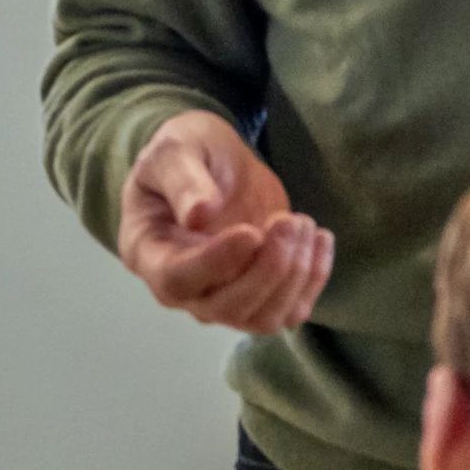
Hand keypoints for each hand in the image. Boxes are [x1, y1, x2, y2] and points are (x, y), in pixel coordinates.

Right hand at [116, 112, 333, 335]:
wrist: (210, 165)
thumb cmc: (183, 156)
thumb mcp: (174, 150)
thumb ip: (182, 180)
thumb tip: (198, 216)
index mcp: (148, 253)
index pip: (177, 279)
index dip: (215, 264)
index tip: (251, 232)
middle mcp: (184, 289)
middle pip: (225, 307)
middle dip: (267, 270)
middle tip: (289, 221)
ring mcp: (222, 299)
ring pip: (262, 318)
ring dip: (294, 275)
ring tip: (304, 222)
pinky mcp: (259, 297)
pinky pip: (290, 310)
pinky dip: (314, 280)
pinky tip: (321, 238)